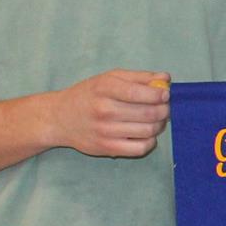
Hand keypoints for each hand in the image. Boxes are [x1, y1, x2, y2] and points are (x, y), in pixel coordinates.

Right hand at [46, 69, 168, 157]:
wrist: (59, 118)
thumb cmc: (88, 95)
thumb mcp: (109, 78)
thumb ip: (139, 77)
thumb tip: (165, 78)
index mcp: (105, 88)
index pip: (140, 93)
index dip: (159, 95)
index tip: (165, 95)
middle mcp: (104, 110)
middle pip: (149, 113)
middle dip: (164, 110)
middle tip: (164, 108)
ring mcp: (105, 131)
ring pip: (148, 131)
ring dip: (159, 125)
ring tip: (156, 120)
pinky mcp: (106, 148)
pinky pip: (140, 148)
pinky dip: (150, 142)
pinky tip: (146, 134)